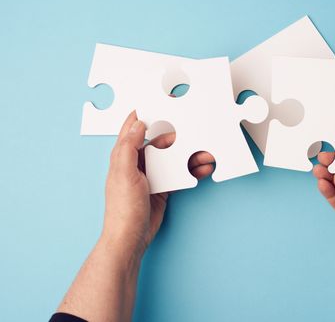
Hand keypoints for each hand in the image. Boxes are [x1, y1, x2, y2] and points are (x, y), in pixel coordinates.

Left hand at [102, 111, 214, 257]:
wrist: (131, 238)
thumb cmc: (122, 208)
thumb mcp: (123, 173)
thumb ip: (128, 147)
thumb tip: (137, 124)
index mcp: (124, 156)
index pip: (133, 129)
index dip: (145, 115)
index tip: (160, 103)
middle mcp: (137, 163)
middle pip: (160, 143)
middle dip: (179, 137)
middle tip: (195, 130)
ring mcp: (151, 176)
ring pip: (173, 158)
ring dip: (189, 155)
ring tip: (205, 153)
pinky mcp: (163, 188)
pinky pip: (179, 174)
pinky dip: (192, 170)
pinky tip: (203, 168)